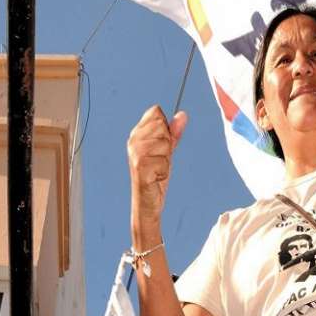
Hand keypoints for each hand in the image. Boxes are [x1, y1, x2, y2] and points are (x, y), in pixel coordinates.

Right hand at [127, 105, 187, 223]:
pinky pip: (164, 160)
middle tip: (161, 160)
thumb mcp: (167, 151)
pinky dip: (164, 170)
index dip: (165, 128)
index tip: (162, 145)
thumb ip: (173, 133)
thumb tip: (182, 114)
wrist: (147, 202)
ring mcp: (135, 154)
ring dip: (166, 158)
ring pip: (164, 142)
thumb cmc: (155, 176)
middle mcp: (133, 141)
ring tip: (158, 168)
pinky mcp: (140, 167)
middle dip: (167, 144)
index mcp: (137, 134)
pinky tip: (156, 177)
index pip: (156, 113)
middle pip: (162, 125)